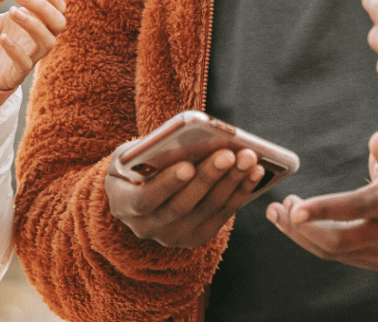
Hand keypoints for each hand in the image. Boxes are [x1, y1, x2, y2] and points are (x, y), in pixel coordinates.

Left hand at [0, 0, 65, 91]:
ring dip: (34, 24)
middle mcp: (30, 38)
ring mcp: (24, 57)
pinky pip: (25, 64)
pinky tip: (2, 39)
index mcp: (27, 19)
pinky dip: (17, 50)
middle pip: (58, 22)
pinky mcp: (13, 76)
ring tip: (11, 12)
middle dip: (44, 6)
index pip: (55, 7)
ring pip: (48, 42)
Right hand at [106, 142, 264, 247]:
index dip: (167, 184)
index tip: (187, 165)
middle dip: (208, 177)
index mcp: (123, 205)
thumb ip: (143, 151)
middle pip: (182, 205)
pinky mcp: (196, 236)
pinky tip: (254, 172)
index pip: (145, 199)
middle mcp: (147, 227)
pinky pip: (222, 215)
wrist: (137, 192)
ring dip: (231, 183)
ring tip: (248, 158)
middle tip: (229, 153)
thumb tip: (178, 141)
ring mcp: (173, 236)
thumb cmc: (133, 164)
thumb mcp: (127, 154)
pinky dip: (240, 192)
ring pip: (206, 210)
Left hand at [266, 130, 377, 270]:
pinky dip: (311, 241)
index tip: (294, 208)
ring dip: (300, 234)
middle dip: (301, 226)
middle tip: (277, 205)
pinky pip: (338, 256)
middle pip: (340, 239)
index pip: (358, 207)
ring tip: (278, 211)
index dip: (324, 209)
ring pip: (334, 252)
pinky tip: (294, 223)